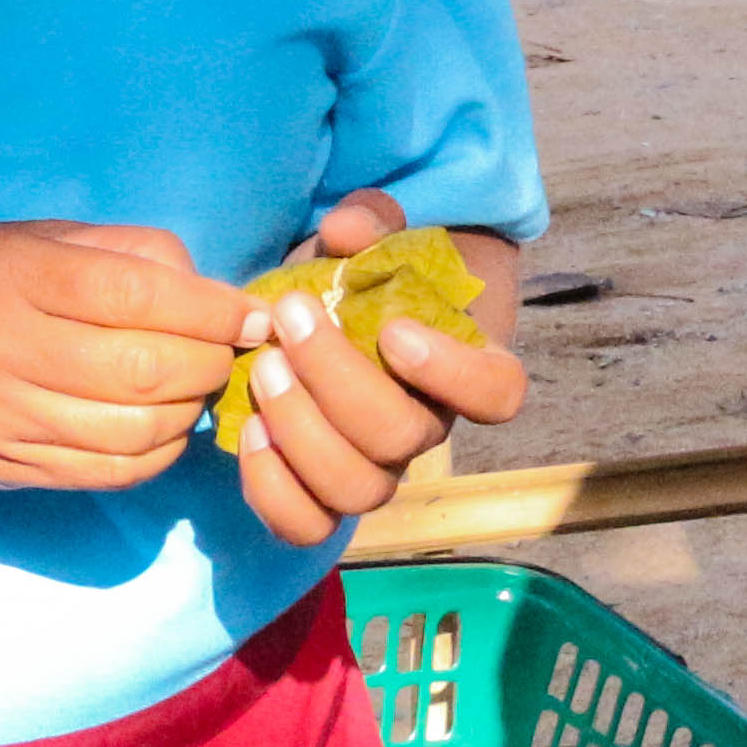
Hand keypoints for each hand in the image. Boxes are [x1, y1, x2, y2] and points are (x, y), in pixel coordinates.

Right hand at [0, 222, 253, 490]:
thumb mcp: (26, 237)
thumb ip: (122, 253)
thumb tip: (210, 289)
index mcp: (10, 276)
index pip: (135, 296)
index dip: (211, 309)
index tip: (252, 313)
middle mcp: (1, 351)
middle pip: (144, 370)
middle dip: (211, 362)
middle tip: (230, 349)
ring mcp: (3, 420)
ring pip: (137, 431)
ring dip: (192, 410)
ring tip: (198, 384)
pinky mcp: (7, 469)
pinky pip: (111, 472)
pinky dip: (159, 452)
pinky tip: (164, 424)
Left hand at [223, 190, 530, 544]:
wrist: (336, 314)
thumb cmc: (371, 272)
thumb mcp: (380, 233)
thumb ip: (373, 221)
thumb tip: (346, 229)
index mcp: (466, 368)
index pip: (496, 396)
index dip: (453, 374)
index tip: (392, 329)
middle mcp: (426, 428)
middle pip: (402, 440)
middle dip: (337, 380)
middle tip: (288, 319)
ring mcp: (376, 468)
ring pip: (356, 490)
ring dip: (301, 431)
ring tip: (263, 369)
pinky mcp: (320, 492)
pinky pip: (306, 525)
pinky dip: (273, 490)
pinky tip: (249, 431)